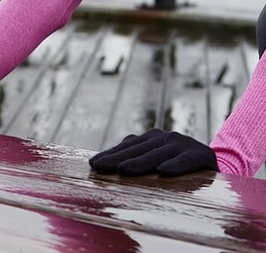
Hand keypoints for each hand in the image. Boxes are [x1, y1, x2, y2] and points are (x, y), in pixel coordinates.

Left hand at [89, 128, 218, 176]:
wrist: (216, 163)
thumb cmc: (177, 162)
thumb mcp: (156, 156)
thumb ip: (135, 154)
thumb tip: (106, 159)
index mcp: (152, 137)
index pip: (126, 147)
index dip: (109, 155)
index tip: (92, 164)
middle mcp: (166, 137)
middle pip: (138, 150)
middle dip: (117, 159)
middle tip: (100, 167)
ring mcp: (183, 144)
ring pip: (158, 154)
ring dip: (141, 162)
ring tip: (125, 170)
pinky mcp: (201, 155)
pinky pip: (186, 161)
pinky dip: (175, 165)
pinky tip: (164, 171)